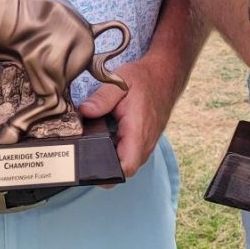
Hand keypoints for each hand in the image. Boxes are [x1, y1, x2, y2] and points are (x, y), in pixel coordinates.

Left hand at [79, 54, 179, 178]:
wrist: (166, 74)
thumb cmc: (144, 78)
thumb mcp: (120, 83)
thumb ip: (101, 99)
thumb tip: (84, 112)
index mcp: (138, 131)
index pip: (125, 168)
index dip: (106, 173)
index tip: (90, 165)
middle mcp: (145, 142)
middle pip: (123, 170)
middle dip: (104, 166)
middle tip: (87, 152)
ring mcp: (147, 143)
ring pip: (128, 162)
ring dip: (112, 158)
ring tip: (97, 142)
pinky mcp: (146, 141)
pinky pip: (132, 154)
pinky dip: (119, 150)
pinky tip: (109, 136)